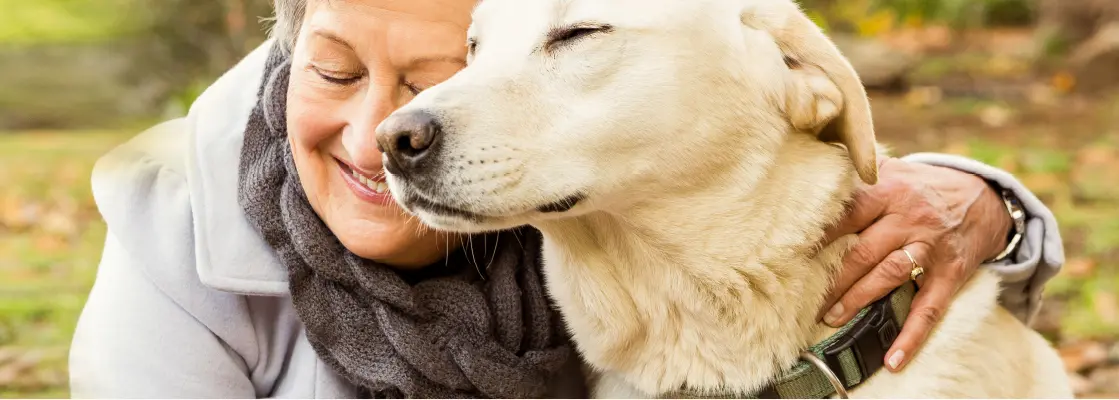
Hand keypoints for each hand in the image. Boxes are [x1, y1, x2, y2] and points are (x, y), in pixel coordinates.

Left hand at [817, 156, 1012, 371]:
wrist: (984, 198)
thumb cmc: (922, 187)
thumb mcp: (894, 170)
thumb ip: (858, 176)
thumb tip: (811, 174)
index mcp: (890, 191)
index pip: (847, 214)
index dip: (819, 235)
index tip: (790, 252)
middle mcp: (909, 218)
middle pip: (863, 251)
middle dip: (832, 278)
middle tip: (802, 298)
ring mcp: (931, 248)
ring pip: (889, 276)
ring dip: (858, 299)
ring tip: (831, 318)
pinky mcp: (950, 274)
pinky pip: (930, 309)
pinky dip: (912, 336)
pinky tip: (894, 359)